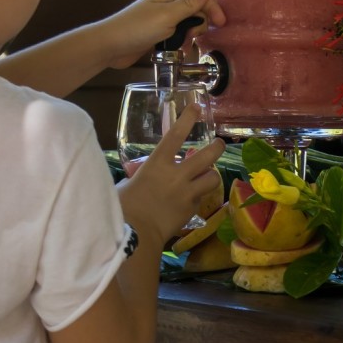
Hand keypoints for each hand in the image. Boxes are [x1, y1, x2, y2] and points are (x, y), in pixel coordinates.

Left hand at [99, 0, 226, 70]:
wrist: (110, 46)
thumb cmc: (137, 28)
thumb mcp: (167, 16)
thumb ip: (188, 4)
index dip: (212, 7)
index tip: (221, 24)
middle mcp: (166, 5)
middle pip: (194, 10)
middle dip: (200, 24)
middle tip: (195, 37)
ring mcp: (161, 20)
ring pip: (186, 25)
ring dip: (190, 36)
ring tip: (185, 46)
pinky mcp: (156, 34)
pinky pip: (176, 36)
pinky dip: (181, 43)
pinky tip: (179, 52)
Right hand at [117, 104, 225, 244]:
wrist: (136, 234)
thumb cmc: (123, 206)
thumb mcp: (129, 182)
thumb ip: (143, 175)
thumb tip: (145, 175)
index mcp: (157, 164)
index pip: (176, 135)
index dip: (188, 118)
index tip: (197, 107)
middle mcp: (176, 175)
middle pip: (208, 155)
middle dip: (217, 147)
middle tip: (219, 144)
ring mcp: (187, 193)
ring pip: (213, 178)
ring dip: (212, 175)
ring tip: (209, 175)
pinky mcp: (192, 210)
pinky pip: (201, 199)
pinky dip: (198, 198)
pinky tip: (189, 201)